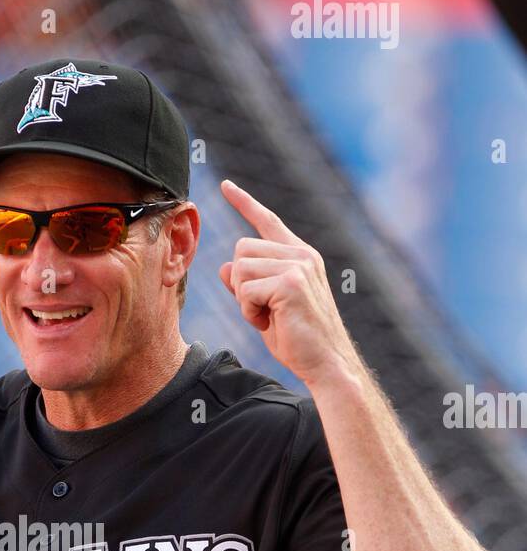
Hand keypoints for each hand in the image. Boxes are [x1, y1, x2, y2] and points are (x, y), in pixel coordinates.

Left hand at [218, 179, 355, 385]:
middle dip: (240, 284)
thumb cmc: (297, 339)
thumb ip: (246, 284)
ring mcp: (298, 266)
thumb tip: (224, 266)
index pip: (267, 222)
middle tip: (260, 309)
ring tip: (267, 316)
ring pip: (240, 268)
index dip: (244, 203)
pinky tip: (269, 322)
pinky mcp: (291, 283)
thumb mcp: (266, 307)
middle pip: (241, 249)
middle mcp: (301, 254)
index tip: (225, 186)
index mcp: (299, 256)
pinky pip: (245, 289)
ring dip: (243, 299)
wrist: (326, 363)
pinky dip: (249, 311)